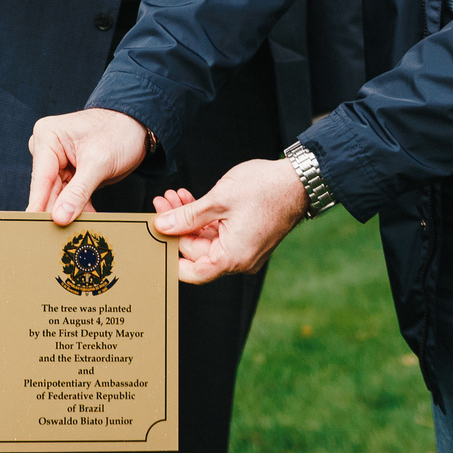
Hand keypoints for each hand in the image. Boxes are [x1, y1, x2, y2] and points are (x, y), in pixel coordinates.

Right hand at [26, 108, 152, 223]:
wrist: (137, 127)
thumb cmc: (119, 132)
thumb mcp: (99, 163)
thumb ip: (78, 192)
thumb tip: (60, 217)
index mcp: (47, 137)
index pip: (41, 178)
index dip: (38, 205)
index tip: (34, 227)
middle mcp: (48, 148)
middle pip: (47, 189)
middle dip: (56, 211)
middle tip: (59, 238)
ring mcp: (57, 161)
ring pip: (58, 196)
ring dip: (69, 213)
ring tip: (77, 232)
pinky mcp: (69, 172)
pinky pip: (69, 196)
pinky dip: (78, 209)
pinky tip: (88, 221)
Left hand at [151, 160, 308, 283]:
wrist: (298, 180)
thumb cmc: (264, 189)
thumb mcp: (218, 200)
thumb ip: (187, 216)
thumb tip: (161, 226)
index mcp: (233, 257)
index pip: (192, 271)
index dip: (169, 255)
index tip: (153, 238)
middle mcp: (240, 260)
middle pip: (197, 252)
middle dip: (176, 226)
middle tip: (161, 203)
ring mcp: (244, 249)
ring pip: (206, 239)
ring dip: (188, 219)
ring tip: (173, 196)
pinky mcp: (247, 237)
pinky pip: (219, 233)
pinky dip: (204, 218)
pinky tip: (189, 199)